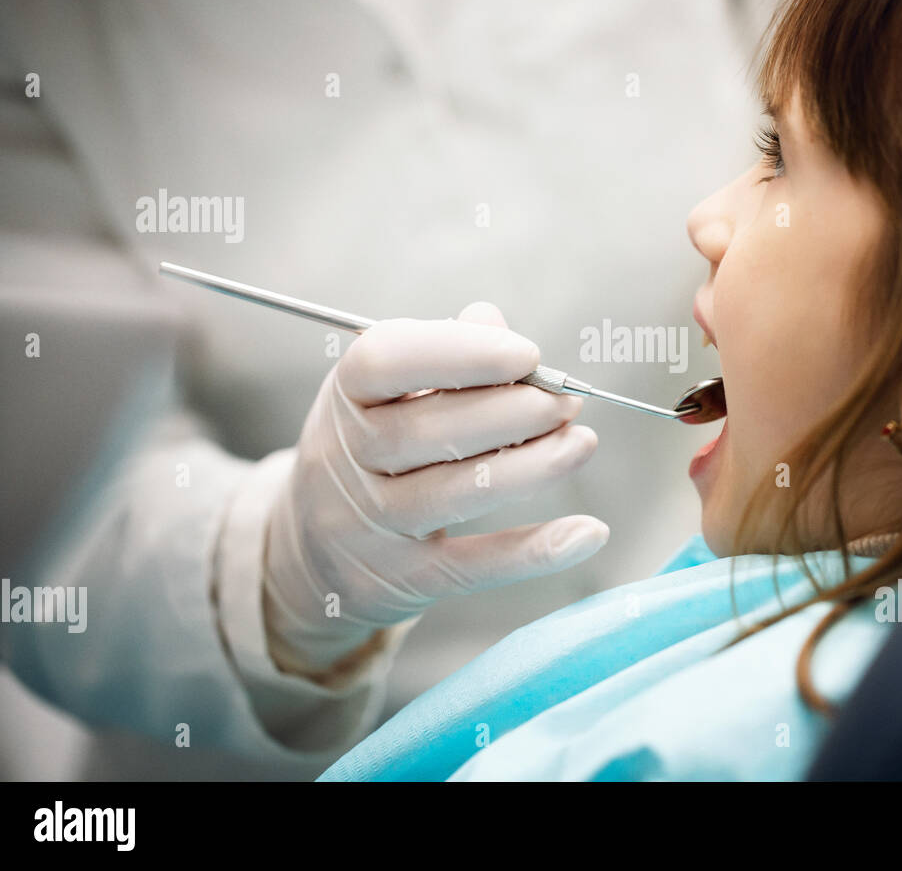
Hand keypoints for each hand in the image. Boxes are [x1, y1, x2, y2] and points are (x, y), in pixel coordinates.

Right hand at [262, 302, 606, 676]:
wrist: (313, 557)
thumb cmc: (369, 452)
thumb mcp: (384, 394)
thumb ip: (440, 354)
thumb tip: (494, 322)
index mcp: (344, 396)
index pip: (386, 360)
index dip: (460, 351)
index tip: (528, 353)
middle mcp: (347, 460)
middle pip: (428, 430)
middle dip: (512, 411)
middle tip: (567, 402)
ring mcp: (372, 525)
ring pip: (455, 493)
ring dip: (531, 466)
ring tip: (581, 443)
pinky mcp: (407, 578)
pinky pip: (477, 565)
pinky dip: (536, 551)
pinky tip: (588, 532)